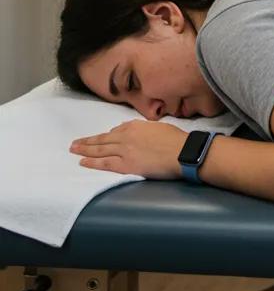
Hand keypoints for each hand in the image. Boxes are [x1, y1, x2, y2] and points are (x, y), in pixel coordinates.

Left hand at [70, 120, 186, 179]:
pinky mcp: (125, 164)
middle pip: (103, 139)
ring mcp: (124, 150)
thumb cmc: (175, 139)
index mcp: (136, 126)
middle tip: (74, 143)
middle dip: (88, 141)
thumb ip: (143, 128)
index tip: (99, 138)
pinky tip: (82, 162)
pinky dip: (92, 162)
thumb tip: (132, 129)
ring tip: (74, 150)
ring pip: (100, 150)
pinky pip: (104, 163)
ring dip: (85, 150)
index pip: (116, 130)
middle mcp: (126, 136)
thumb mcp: (159, 126)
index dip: (106, 136)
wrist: (181, 152)